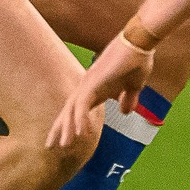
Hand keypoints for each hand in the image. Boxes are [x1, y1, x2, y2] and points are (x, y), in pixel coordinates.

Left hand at [48, 35, 154, 150]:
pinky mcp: (93, 82)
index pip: (76, 110)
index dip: (69, 125)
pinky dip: (79, 119)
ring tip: (63, 146)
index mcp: (95, 88)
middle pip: (67, 111)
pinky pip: (82, 105)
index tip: (63, 140)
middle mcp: (87, 86)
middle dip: (58, 129)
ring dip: (66, 128)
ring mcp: (88, 83)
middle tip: (49, 147)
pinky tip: (79, 133)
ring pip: (71, 110)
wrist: (140, 43)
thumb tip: (126, 112)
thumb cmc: (137, 60)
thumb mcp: (134, 86)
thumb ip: (128, 99)